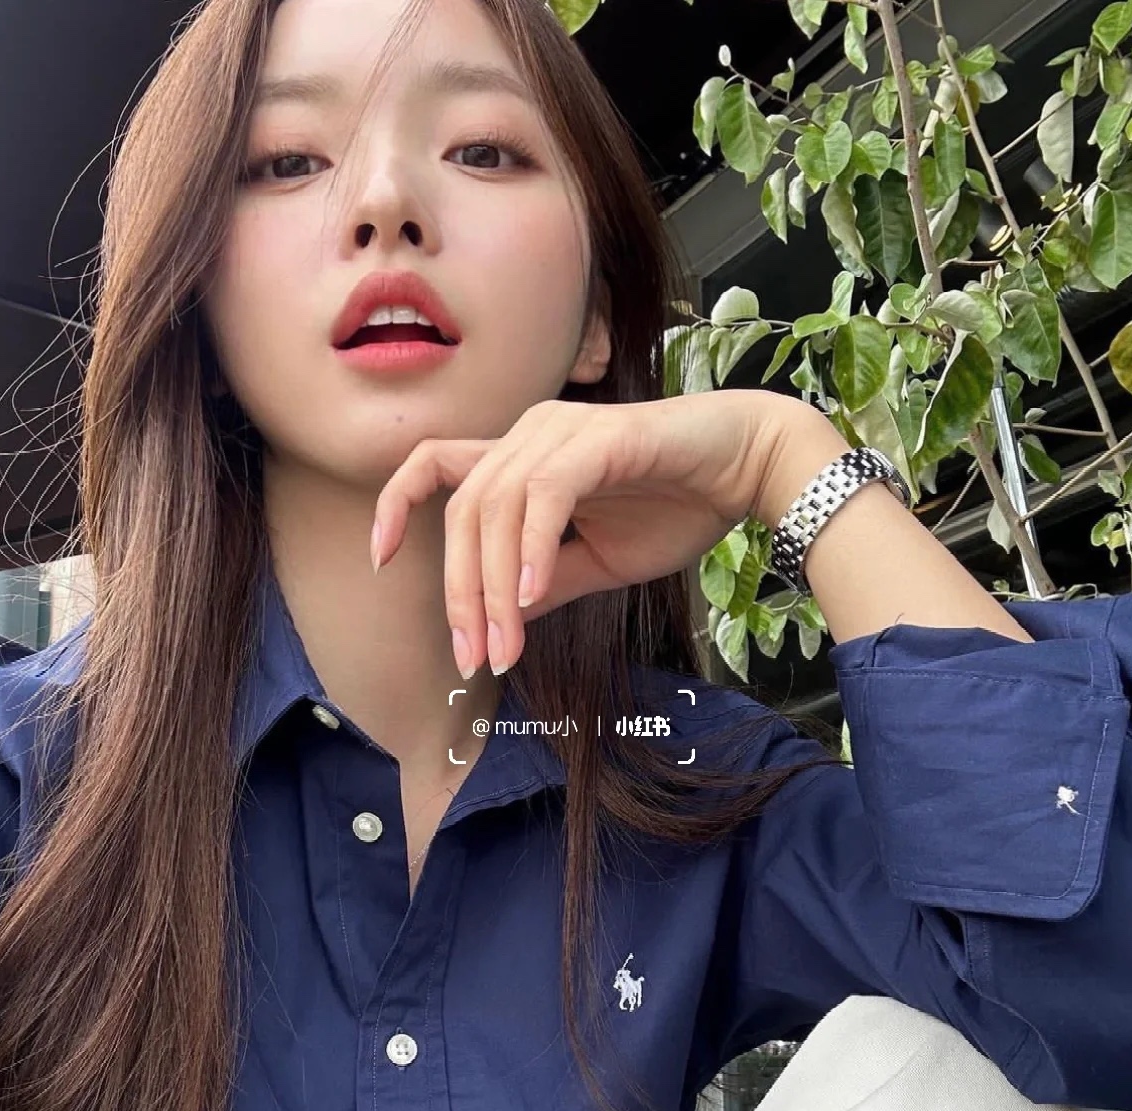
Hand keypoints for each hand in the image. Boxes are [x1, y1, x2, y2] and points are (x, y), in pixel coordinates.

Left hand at [370, 390, 839, 677]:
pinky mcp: (598, 440)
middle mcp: (532, 433)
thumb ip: (545, 581)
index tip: (380, 558)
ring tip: (505, 647)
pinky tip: (531, 598)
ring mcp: (562, 432)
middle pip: (462, 512)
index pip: (434, 468)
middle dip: (458, 593)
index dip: (396, 505)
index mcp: (523, 455)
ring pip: (495, 510)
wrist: (751, 468)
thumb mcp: (597, 562)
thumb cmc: (679, 506)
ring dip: (491, 588)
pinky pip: (544, 498)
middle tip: (475, 658)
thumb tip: (499, 615)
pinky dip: (530, 551)